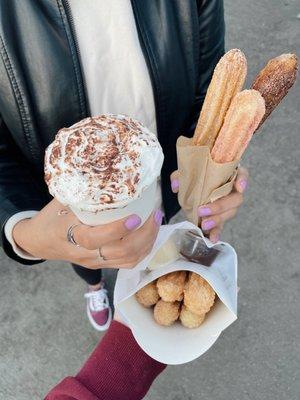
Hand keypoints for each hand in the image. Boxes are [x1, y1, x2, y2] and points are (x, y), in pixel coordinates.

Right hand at [13, 199, 162, 268]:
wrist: (40, 241)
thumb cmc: (51, 216)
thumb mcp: (62, 200)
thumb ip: (84, 191)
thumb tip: (111, 172)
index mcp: (70, 236)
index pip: (95, 239)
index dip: (117, 230)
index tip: (136, 216)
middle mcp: (85, 254)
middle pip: (120, 252)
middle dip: (144, 234)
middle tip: (155, 213)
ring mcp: (95, 262)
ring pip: (128, 260)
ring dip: (148, 242)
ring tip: (156, 221)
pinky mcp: (102, 265)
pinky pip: (128, 263)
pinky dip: (143, 250)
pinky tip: (150, 235)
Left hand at [170, 166, 248, 242]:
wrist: (191, 184)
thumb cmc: (195, 173)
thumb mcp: (187, 172)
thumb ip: (180, 176)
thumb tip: (176, 186)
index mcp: (228, 174)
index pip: (242, 174)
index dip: (243, 180)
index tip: (239, 187)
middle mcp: (232, 189)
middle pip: (235, 198)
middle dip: (221, 206)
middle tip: (203, 211)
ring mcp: (227, 204)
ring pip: (230, 213)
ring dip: (218, 220)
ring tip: (204, 225)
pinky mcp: (219, 216)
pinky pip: (221, 225)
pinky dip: (216, 232)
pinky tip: (212, 238)